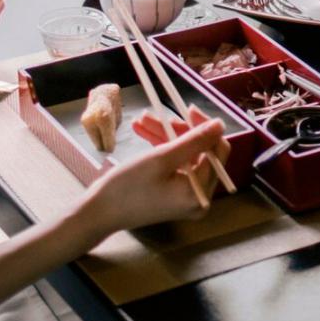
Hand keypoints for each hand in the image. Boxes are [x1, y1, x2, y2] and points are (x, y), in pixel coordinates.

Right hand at [83, 107, 229, 234]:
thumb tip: (221, 124)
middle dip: (178, 130)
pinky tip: (144, 131)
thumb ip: (194, 140)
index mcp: (201, 193)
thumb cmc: (129, 187)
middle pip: (199, 152)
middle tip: (157, 114)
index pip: (217, 151)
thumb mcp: (162, 158)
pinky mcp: (173, 193)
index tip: (188, 109)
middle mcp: (199, 197)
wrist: (98, 212)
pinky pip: (175, 164)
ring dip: (165, 135)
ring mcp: (186, 196)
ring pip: (184, 154)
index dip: (205, 127)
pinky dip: (162, 148)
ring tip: (142, 119)